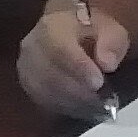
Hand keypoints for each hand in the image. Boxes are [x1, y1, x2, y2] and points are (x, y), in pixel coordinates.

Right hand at [17, 0, 131, 118]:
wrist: (65, 27)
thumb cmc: (90, 28)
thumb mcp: (109, 27)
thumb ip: (111, 42)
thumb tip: (107, 64)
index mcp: (51, 26)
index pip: (60, 49)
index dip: (78, 68)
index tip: (98, 83)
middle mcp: (32, 47)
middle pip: (50, 74)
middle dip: (77, 91)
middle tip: (102, 102)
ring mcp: (26, 67)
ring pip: (45, 90)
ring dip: (72, 102)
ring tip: (96, 108)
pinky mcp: (27, 84)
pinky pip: (42, 99)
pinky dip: (64, 107)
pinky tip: (83, 110)